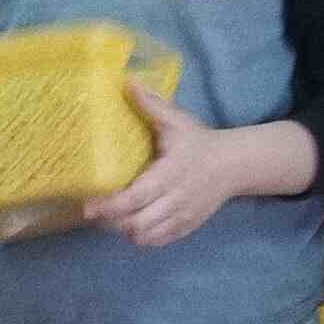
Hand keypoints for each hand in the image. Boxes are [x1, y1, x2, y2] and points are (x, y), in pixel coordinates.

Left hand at [83, 84, 241, 248]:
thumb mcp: (177, 121)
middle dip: (111, 222)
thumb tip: (126, 82)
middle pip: (137, 223)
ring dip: (124, 231)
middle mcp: (176, 199)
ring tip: (111, 219)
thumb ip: (151, 105)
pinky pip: (158, 241)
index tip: (89, 206)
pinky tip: (133, 224)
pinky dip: (141, 237)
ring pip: (146, 235)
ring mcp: (182, 216)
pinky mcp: (187, 227)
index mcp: (171, 173)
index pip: (137, 197)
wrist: (234, 165)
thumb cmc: (200, 142)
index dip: (110, 206)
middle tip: (95, 211)